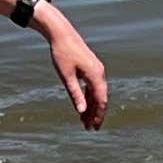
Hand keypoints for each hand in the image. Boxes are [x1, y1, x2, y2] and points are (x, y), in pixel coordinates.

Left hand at [45, 11, 108, 130]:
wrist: (62, 33)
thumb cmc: (62, 54)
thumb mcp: (66, 76)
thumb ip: (75, 94)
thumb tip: (81, 111)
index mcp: (96, 75)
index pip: (101, 100)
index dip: (98, 115)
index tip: (93, 127)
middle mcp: (99, 73)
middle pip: (100, 98)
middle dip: (95, 114)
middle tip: (89, 128)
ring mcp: (96, 69)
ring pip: (96, 93)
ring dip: (91, 106)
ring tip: (84, 121)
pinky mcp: (91, 67)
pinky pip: (92, 86)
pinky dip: (88, 97)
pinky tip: (83, 106)